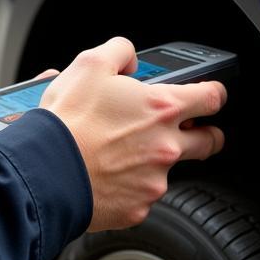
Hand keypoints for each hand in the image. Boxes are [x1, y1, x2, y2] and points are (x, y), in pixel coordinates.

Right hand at [41, 37, 225, 231]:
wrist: (45, 169)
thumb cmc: (68, 120)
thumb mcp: (90, 63)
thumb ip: (120, 51)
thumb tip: (130, 59)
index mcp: (162, 108)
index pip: (212, 97)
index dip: (213, 93)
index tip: (210, 95)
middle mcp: (166, 146)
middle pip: (210, 141)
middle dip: (205, 134)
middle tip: (190, 130)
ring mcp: (154, 181)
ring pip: (170, 169)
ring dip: (155, 160)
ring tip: (122, 152)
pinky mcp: (138, 208)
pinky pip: (143, 195)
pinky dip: (130, 185)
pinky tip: (108, 174)